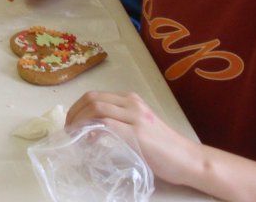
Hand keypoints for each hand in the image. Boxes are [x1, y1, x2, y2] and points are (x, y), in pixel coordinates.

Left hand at [66, 91, 198, 185]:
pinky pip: (107, 125)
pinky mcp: (138, 134)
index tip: (69, 123)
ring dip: (79, 121)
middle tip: (67, 130)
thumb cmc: (163, 148)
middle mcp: (132, 103)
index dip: (76, 108)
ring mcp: (135, 117)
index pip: (94, 96)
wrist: (188, 159)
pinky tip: (88, 142)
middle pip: (92, 99)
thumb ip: (118, 123)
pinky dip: (92, 131)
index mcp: (130, 100)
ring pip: (97, 108)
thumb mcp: (137, 127)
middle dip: (73, 114)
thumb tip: (90, 130)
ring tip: (74, 136)